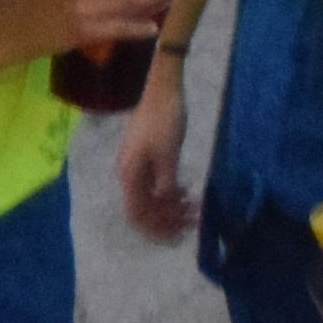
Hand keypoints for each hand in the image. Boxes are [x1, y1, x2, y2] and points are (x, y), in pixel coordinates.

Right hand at [115, 64, 201, 242]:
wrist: (162, 89)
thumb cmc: (165, 120)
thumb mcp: (168, 156)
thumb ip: (165, 185)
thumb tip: (166, 206)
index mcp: (129, 173)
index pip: (137, 213)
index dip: (155, 228)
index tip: (177, 234)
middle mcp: (128, 172)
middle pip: (143, 208)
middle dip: (166, 219)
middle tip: (192, 221)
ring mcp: (136, 165)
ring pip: (151, 197)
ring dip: (170, 206)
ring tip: (193, 207)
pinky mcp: (145, 157)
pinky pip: (155, 184)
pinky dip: (169, 192)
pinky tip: (185, 192)